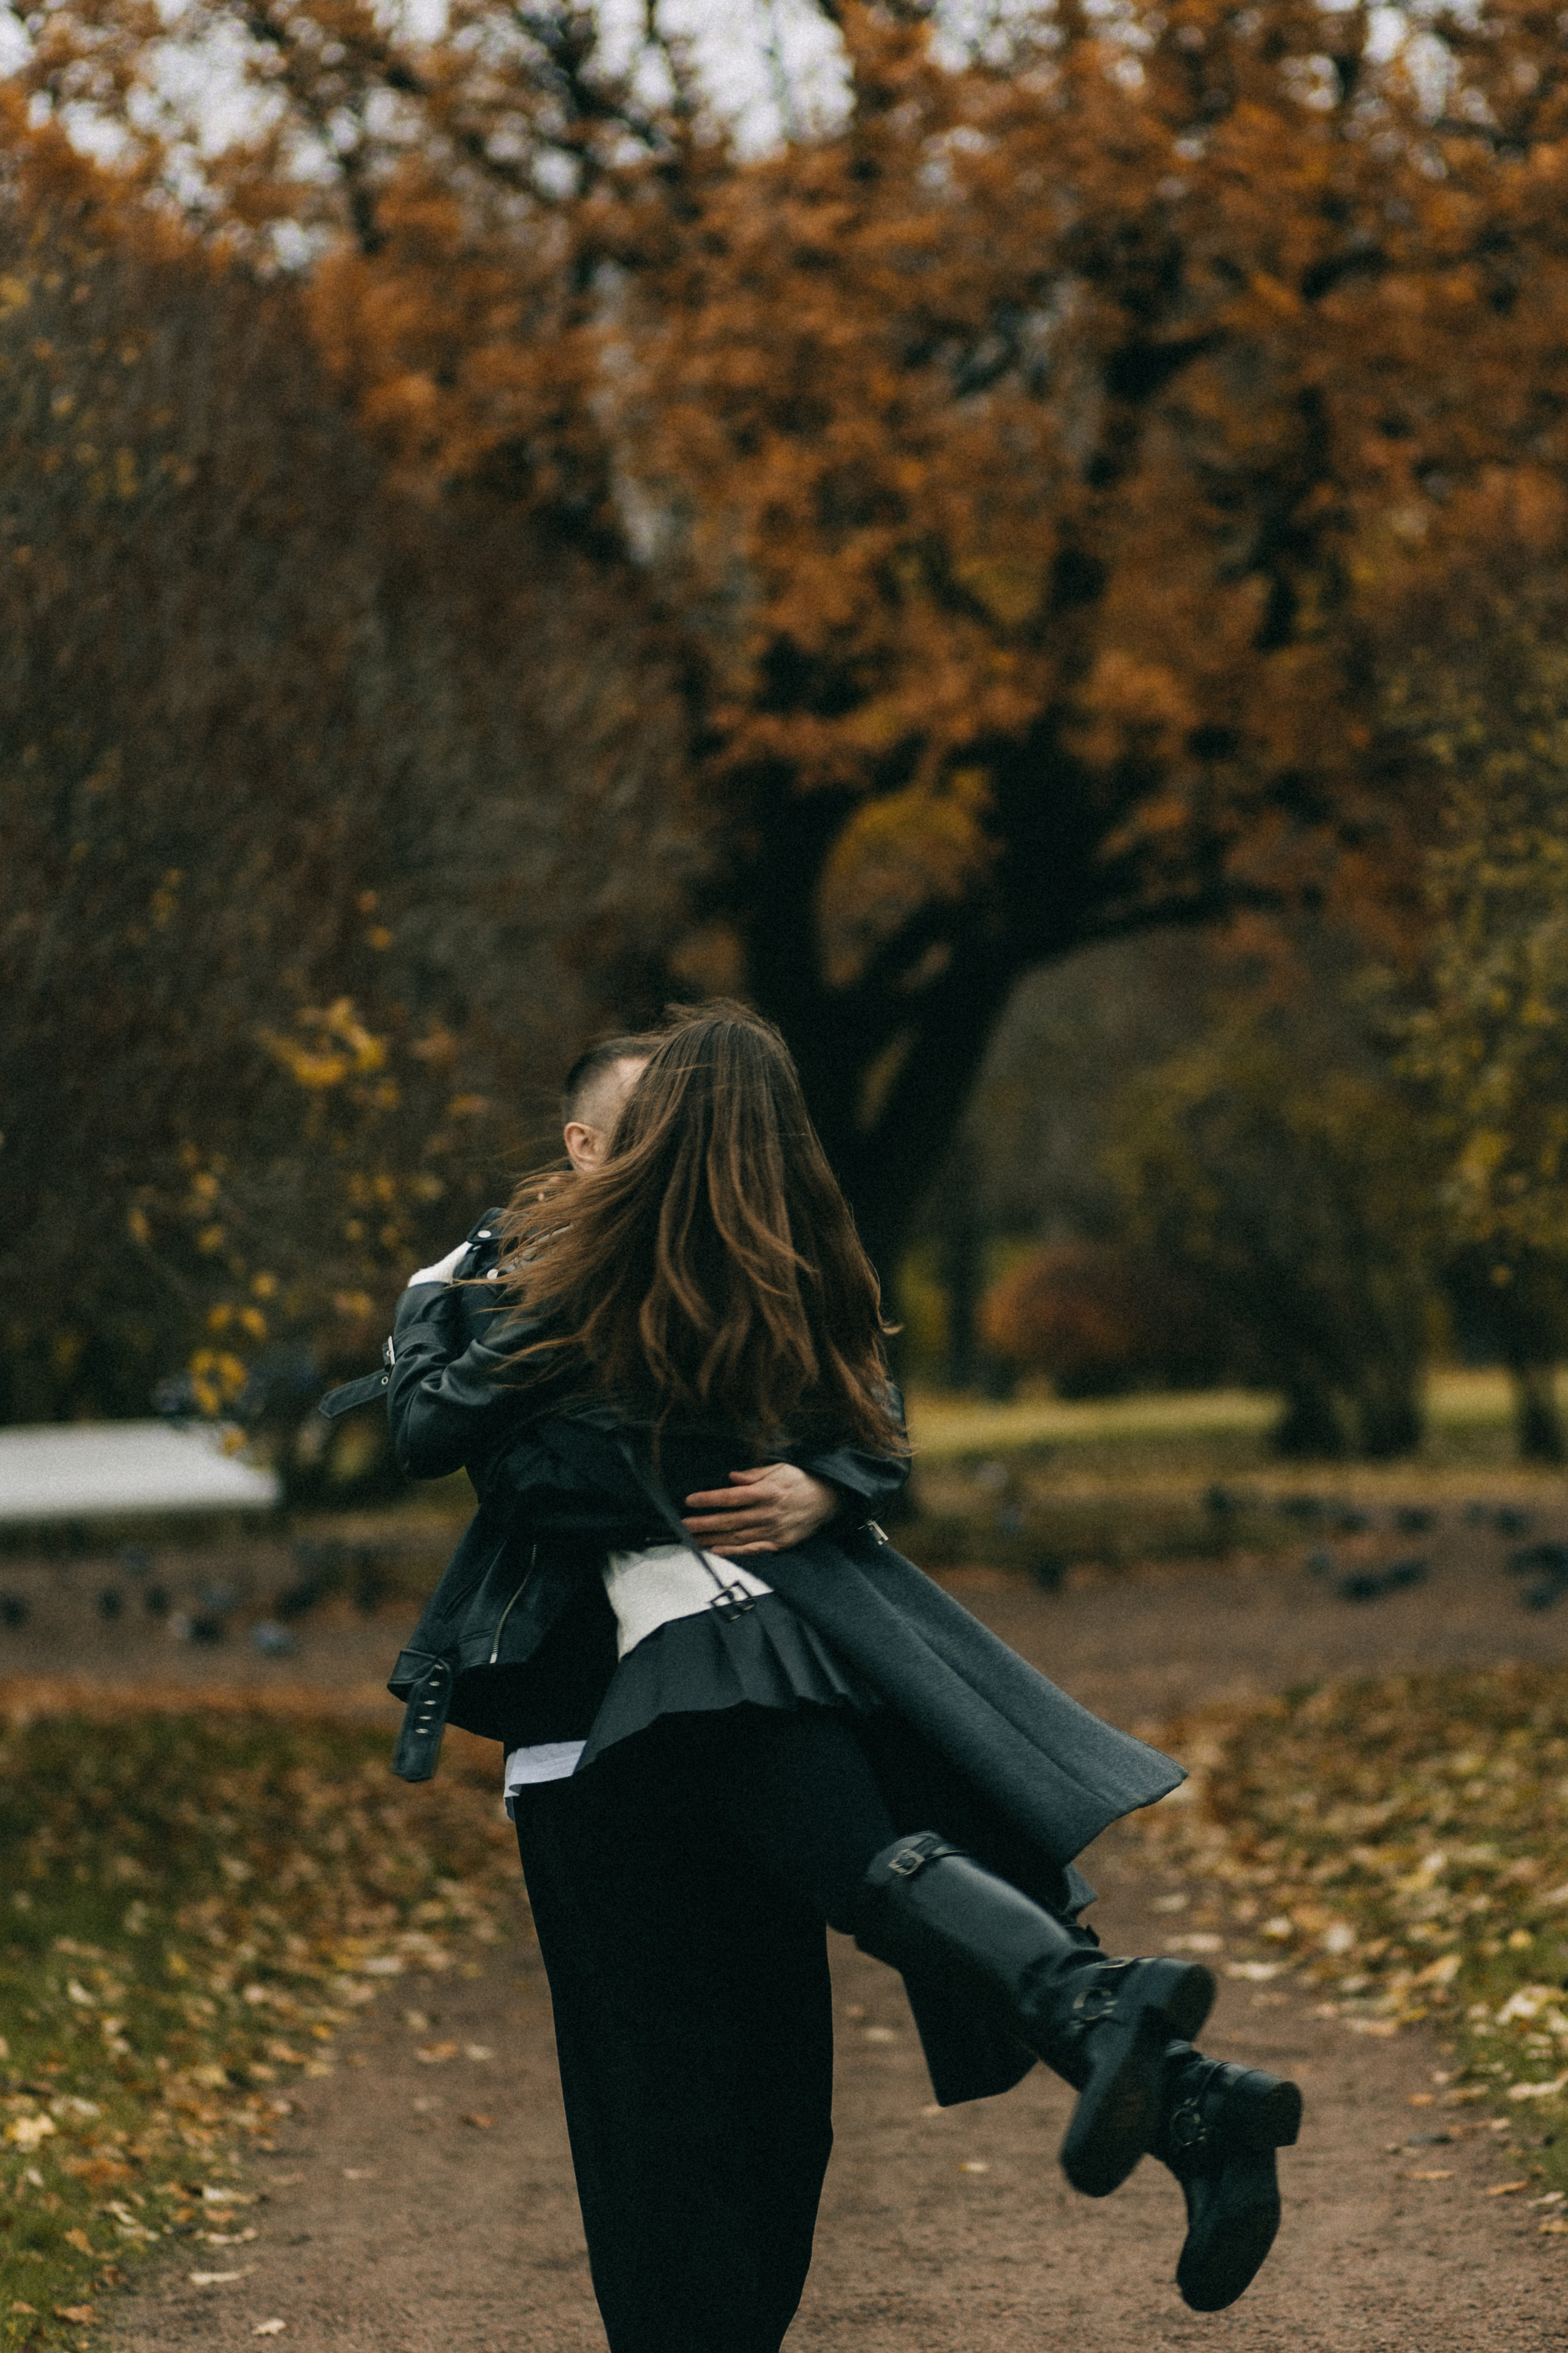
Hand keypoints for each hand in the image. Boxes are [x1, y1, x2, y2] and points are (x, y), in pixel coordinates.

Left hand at [681, 1463, 840, 1556]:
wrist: (828, 1500)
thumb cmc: (800, 1481)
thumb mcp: (780, 1469)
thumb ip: (755, 1474)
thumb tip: (732, 1477)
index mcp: (766, 1492)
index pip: (731, 1497)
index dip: (709, 1499)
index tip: (689, 1501)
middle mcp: (768, 1513)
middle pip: (729, 1520)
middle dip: (703, 1523)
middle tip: (683, 1525)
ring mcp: (773, 1531)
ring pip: (736, 1537)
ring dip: (712, 1538)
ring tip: (693, 1538)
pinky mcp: (779, 1544)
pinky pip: (752, 1550)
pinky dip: (734, 1552)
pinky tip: (717, 1551)